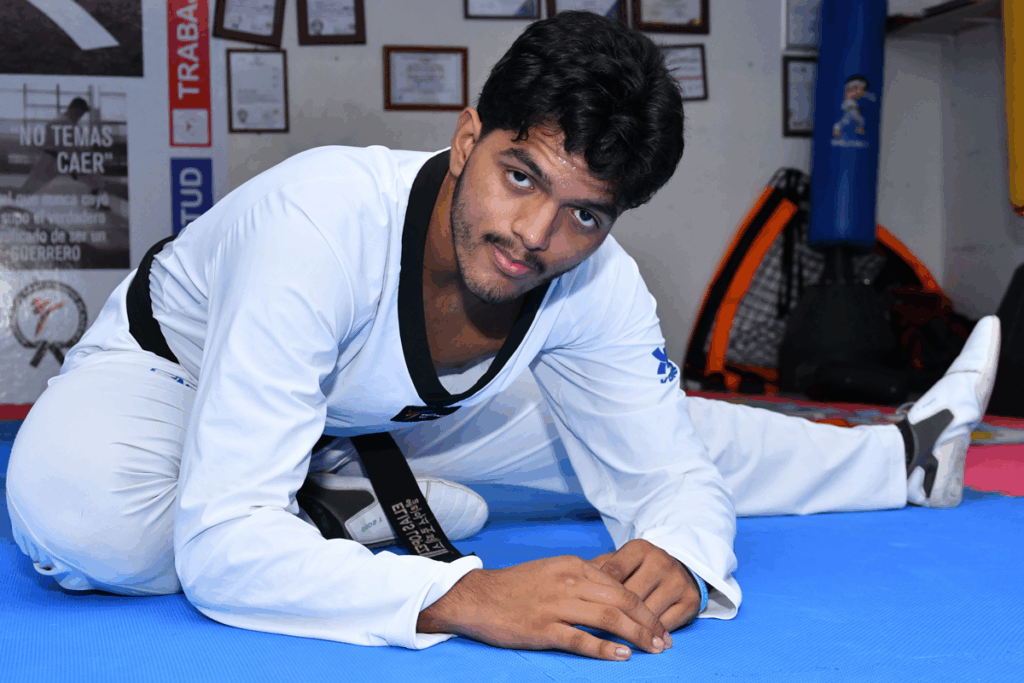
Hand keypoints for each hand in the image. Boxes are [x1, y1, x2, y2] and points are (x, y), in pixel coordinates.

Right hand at [417, 555, 668, 660]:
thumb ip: (582, 579)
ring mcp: (556, 606)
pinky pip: (580, 639)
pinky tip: (622, 656)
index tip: (659, 624)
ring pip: (608, 618)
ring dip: (636, 635)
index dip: (644, 606)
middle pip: (622, 601)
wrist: (476, 597)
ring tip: (653, 649)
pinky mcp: (542, 629)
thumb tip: (613, 593)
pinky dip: (604, 648)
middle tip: (664, 641)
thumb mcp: (553, 571)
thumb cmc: (515, 586)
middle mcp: (569, 582)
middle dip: (648, 622)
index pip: (621, 585)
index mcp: (574, 566)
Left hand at [589, 539, 700, 633]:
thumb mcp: (620, 562)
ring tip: (615, 640)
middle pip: (630, 594)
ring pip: (648, 611)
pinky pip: (668, 623)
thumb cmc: (639, 569)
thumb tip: (572, 582)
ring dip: (632, 628)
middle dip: (612, 613)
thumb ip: (598, 570)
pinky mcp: (691, 600)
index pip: (613, 571)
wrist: (680, 569)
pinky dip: (653, 634)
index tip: (583, 604)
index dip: (596, 590)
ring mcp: (677, 581)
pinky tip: (642, 642)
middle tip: (593, 627)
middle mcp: (661, 561)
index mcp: (640, 549)